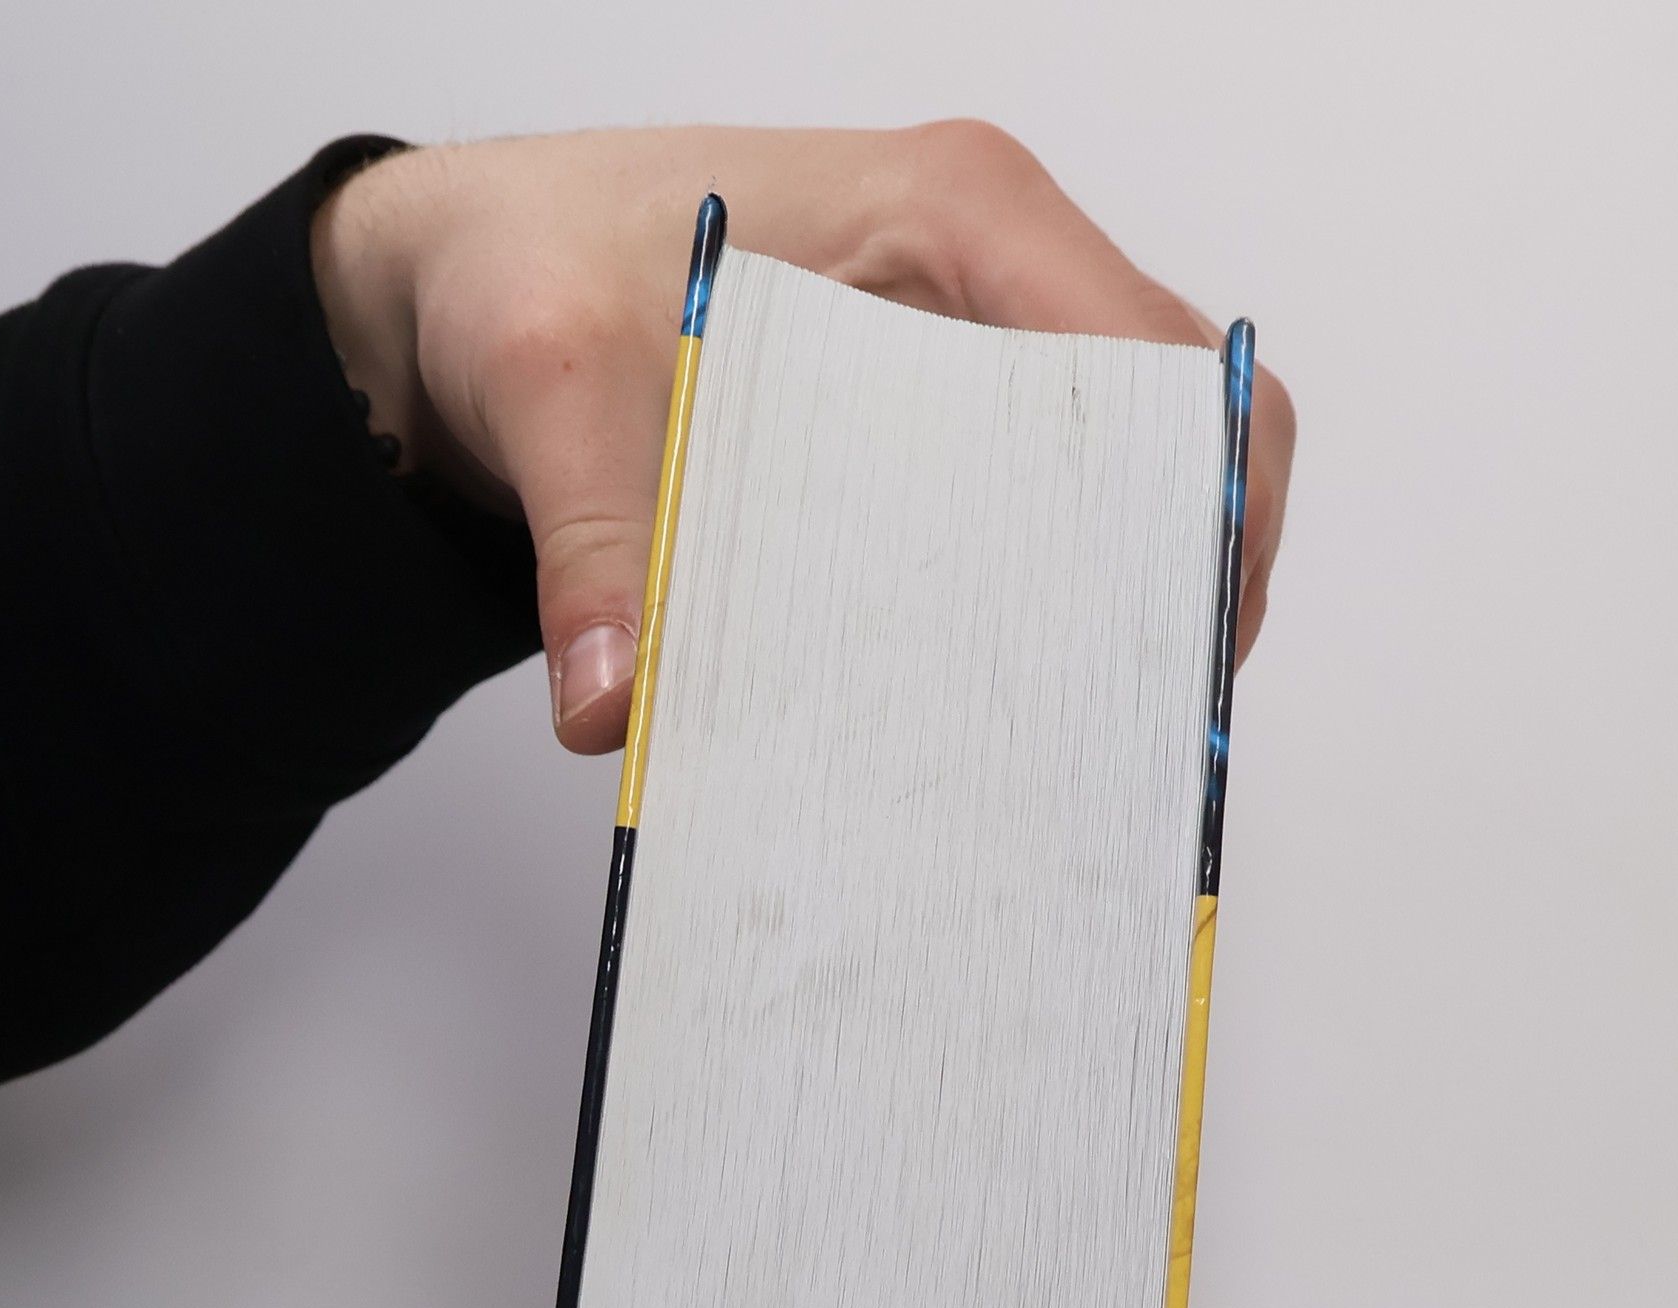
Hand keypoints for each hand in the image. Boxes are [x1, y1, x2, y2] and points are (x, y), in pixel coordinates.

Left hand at [312, 124, 1294, 752]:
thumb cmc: (524, 264)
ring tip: (1081, 725)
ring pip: (1129, 473)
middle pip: (1181, 427)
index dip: (1207, 511)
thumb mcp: (547, 382)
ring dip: (1124, 593)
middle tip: (1131, 719)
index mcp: (956, 213)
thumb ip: (596, 542)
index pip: (1163, 366)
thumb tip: (621, 704)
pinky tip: (1004, 684)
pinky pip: (1048, 501)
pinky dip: (1052, 592)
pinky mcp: (937, 413)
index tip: (1171, 650)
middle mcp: (995, 268)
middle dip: (1184, 573)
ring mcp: (976, 342)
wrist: (470, 272)